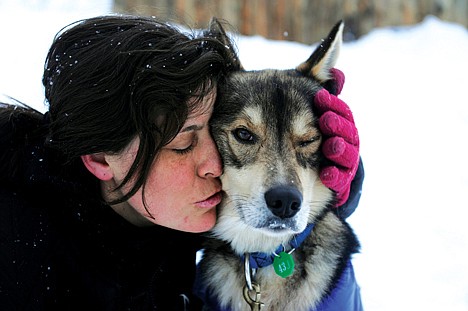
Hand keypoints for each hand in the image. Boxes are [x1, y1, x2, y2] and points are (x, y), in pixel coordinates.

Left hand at [314, 69, 359, 206]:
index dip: (332, 104)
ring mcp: (343, 161)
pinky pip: (340, 178)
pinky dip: (335, 175)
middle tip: (326, 120)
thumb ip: (317, 88)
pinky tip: (326, 174)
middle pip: (347, 130)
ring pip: (347, 153)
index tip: (321, 97)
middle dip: (338, 124)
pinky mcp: (340, 181)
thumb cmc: (311, 137)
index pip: (340, 110)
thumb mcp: (311, 112)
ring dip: (340, 149)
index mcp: (336, 122)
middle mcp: (343, 140)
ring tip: (331, 146)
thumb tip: (335, 54)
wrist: (315, 177)